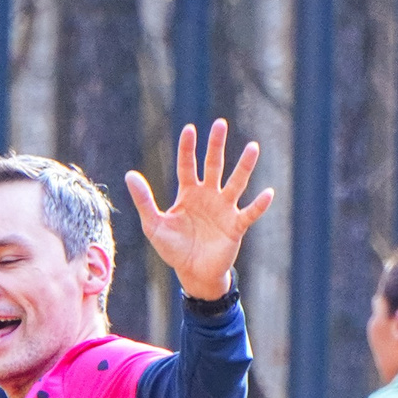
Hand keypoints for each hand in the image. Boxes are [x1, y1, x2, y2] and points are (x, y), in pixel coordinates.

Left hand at [125, 119, 273, 302]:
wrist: (193, 274)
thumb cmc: (174, 249)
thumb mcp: (153, 225)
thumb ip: (144, 200)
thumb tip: (129, 175)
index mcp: (188, 193)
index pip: (187, 165)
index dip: (188, 148)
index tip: (189, 129)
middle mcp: (208, 196)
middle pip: (213, 165)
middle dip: (216, 145)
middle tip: (220, 124)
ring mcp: (224, 209)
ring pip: (236, 183)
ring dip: (244, 166)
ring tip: (253, 147)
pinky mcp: (236, 226)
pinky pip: (249, 213)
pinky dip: (259, 205)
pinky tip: (268, 193)